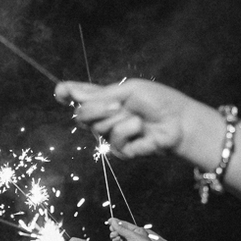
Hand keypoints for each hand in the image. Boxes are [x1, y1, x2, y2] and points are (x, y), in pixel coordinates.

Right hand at [56, 79, 190, 158]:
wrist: (179, 122)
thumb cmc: (158, 101)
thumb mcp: (128, 90)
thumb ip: (100, 94)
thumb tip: (71, 91)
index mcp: (105, 98)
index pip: (79, 96)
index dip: (67, 93)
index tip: (61, 92)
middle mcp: (105, 116)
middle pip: (81, 115)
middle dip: (97, 109)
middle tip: (118, 104)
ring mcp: (111, 134)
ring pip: (98, 128)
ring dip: (119, 120)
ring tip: (138, 118)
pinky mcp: (121, 150)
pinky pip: (114, 140)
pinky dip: (129, 132)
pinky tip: (141, 130)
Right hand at [109, 218, 171, 240]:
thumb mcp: (132, 234)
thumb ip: (121, 229)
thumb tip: (113, 222)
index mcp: (136, 231)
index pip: (125, 225)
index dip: (118, 222)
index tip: (110, 220)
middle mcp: (131, 237)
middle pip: (120, 230)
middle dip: (115, 228)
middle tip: (111, 226)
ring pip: (117, 236)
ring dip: (114, 234)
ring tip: (114, 233)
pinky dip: (114, 240)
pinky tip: (115, 238)